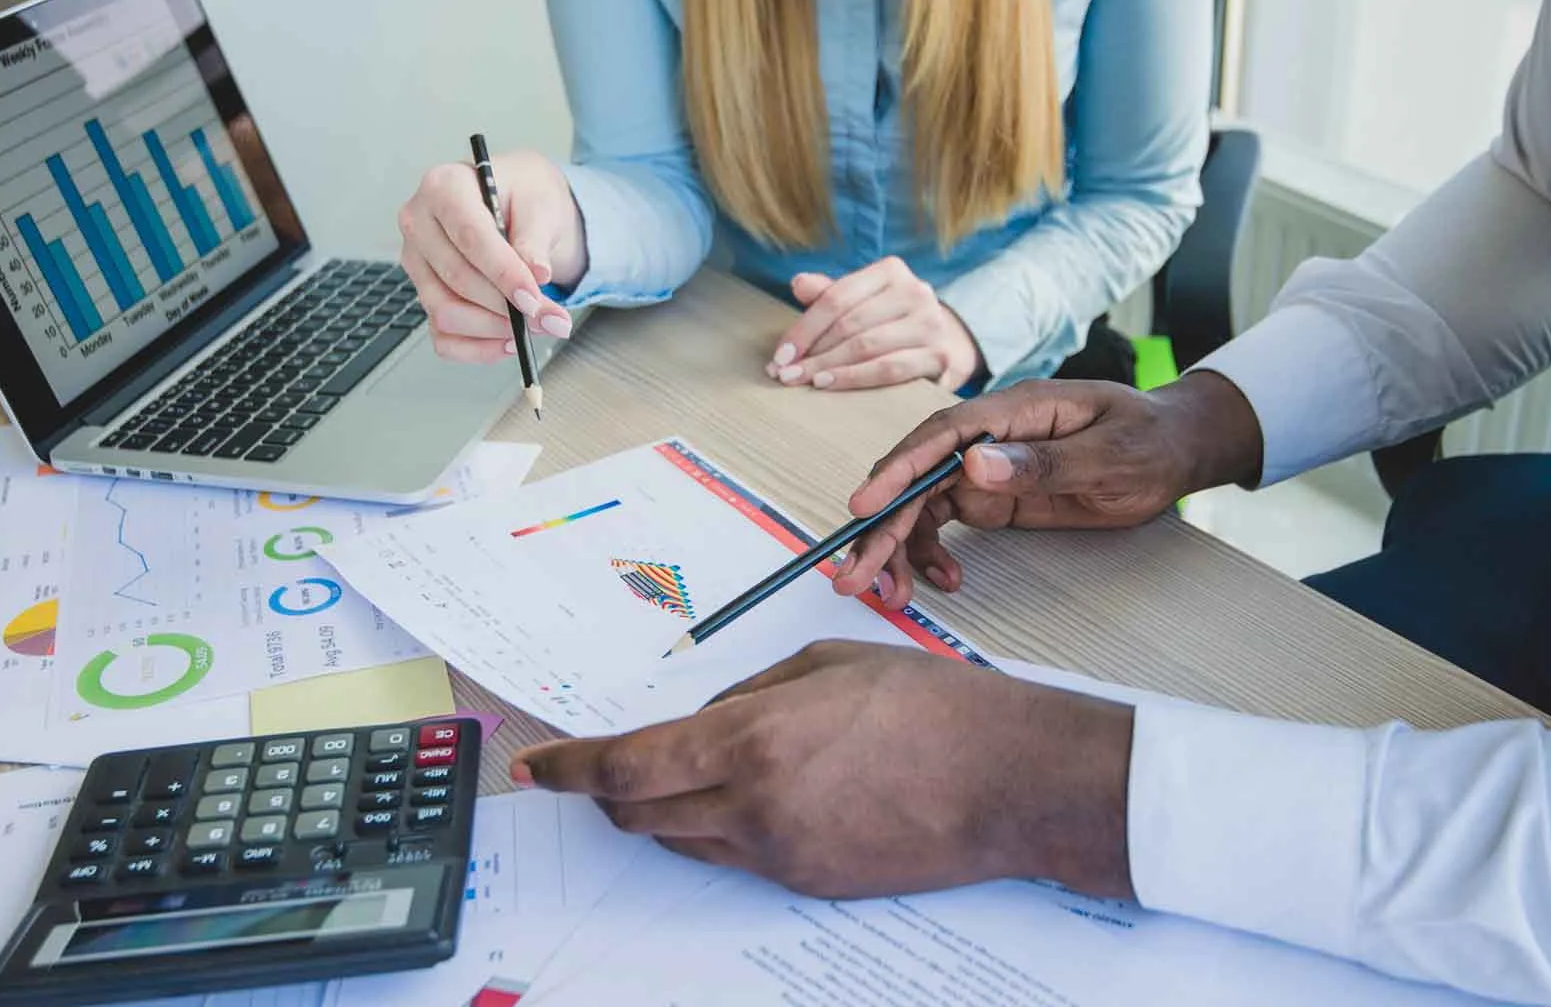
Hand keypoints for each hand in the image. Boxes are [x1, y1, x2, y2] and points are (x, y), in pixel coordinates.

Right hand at [398, 149, 585, 363]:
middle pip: (458, 280)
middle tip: (552, 318)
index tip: (534, 299)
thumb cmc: (524, 196)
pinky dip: (479, 348)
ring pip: (447, 313)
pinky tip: (509, 341)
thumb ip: (535, 239)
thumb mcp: (540, 204)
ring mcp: (417, 264)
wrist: (519, 204)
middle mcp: (420, 224)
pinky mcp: (425, 296)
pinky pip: (444, 338)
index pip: (469, 237)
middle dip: (509, 308)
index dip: (504, 274)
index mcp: (443, 186)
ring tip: (536, 326)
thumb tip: (536, 275)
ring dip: (496, 330)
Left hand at [511, 640, 1135, 899]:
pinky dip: (721, 828)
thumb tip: (702, 721)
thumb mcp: (828, 666)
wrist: (1012, 782)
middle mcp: (754, 809)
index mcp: (753, 742)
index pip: (625, 767)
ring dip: (663, 810)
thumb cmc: (934, 708)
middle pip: (640, 813)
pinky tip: (760, 795)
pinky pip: (737, 858)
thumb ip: (748, 694)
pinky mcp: (811, 884)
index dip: (569, 769)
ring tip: (692, 773)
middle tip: (603, 766)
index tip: (538, 766)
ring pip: (683, 840)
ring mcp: (780, 856)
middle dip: (609, 790)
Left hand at [768, 257, 980, 391]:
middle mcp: (915, 292)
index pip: (837, 298)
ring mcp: (931, 324)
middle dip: (812, 351)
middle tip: (784, 374)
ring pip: (868, 347)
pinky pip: (890, 369)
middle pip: (850, 324)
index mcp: (891, 271)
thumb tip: (797, 283)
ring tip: (802, 380)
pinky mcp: (940, 356)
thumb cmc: (890, 320)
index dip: (804, 328)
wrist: (947, 341)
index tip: (780, 354)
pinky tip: (830, 384)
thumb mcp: (861, 301)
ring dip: (829, 366)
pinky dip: (855, 378)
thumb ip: (830, 294)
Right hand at [831, 374, 1263, 605]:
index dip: (899, 469)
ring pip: (921, 505)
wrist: (1174, 449)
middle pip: (918, 477)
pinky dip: (931, 553)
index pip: (941, 435)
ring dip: (897, 547)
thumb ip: (1044, 462)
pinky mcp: (989, 495)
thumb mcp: (1111, 454)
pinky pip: (942, 523)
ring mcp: (984, 466)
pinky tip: (942, 582)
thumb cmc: (1149, 441)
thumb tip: (974, 462)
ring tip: (887, 593)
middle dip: (882, 527)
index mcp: (1014, 411)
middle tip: (854, 576)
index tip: (865, 506)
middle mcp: (987, 436)